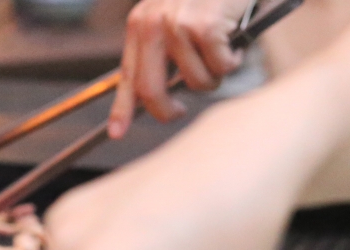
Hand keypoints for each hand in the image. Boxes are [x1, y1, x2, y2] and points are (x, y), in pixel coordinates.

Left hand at [108, 0, 249, 138]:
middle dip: (167, 110)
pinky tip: (233, 39)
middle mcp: (152, 25)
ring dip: (213, 77)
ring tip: (220, 53)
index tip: (116, 133)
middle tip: (179, 110)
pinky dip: (232, 60)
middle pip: (151, 90)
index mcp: (139, 25)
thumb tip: (158, 95)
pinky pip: (219, 66)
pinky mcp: (205, 24)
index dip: (121, 109)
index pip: (127, 76)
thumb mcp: (171, 15)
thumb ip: (161, 50)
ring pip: (195, 81)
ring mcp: (177, 24)